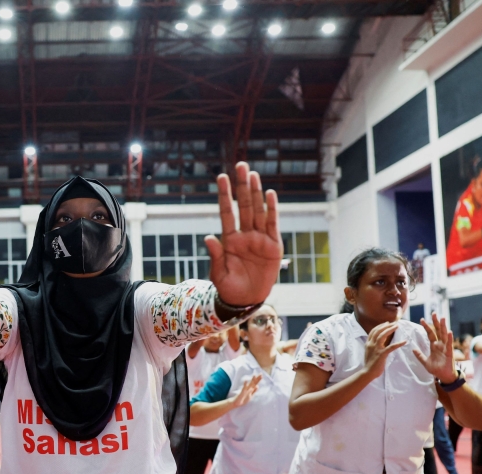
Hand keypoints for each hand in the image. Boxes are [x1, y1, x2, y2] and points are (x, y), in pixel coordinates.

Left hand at [205, 162, 283, 306]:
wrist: (246, 301)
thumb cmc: (229, 288)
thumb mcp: (219, 273)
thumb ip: (216, 255)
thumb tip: (208, 238)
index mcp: (230, 240)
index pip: (227, 213)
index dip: (225, 195)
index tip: (221, 177)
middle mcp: (245, 235)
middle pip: (244, 206)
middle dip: (242, 186)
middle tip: (240, 165)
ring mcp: (260, 239)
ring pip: (258, 211)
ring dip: (256, 192)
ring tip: (252, 174)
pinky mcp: (273, 246)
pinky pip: (273, 224)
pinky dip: (271, 210)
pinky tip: (269, 194)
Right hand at [230, 374, 261, 407]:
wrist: (236, 403)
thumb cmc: (243, 399)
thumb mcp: (250, 395)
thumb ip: (254, 391)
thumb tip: (257, 386)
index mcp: (250, 389)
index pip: (255, 383)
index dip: (258, 380)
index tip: (262, 375)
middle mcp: (248, 388)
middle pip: (253, 383)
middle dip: (257, 379)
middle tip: (261, 374)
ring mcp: (245, 390)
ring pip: (249, 384)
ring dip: (252, 380)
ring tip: (254, 375)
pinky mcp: (242, 392)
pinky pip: (244, 388)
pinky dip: (245, 384)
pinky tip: (246, 381)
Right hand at [363, 322, 407, 380]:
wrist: (368, 372)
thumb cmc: (369, 364)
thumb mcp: (369, 352)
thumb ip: (373, 346)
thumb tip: (379, 341)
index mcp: (368, 344)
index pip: (373, 331)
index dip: (380, 326)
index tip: (386, 323)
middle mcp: (371, 344)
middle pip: (378, 331)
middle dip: (386, 326)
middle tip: (394, 323)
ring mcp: (376, 349)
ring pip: (382, 335)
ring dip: (390, 330)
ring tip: (397, 326)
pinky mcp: (382, 354)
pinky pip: (391, 347)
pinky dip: (398, 343)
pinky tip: (404, 341)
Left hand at [413, 313, 455, 383]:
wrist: (443, 377)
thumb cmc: (437, 369)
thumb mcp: (425, 362)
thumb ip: (420, 355)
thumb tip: (413, 349)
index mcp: (434, 346)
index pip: (430, 334)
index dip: (426, 327)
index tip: (421, 319)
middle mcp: (440, 345)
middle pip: (438, 331)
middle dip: (436, 322)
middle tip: (434, 313)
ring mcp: (445, 348)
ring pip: (444, 335)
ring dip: (443, 327)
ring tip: (442, 318)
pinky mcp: (449, 353)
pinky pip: (449, 344)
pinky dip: (449, 338)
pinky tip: (449, 331)